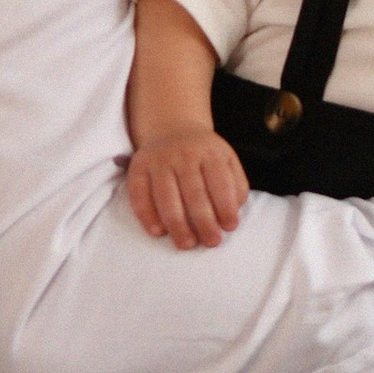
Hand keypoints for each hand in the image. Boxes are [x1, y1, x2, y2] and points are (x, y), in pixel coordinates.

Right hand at [125, 128, 249, 249]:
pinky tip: (157, 232)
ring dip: (177, 224)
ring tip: (187, 244)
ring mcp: (158, 160)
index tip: (230, 227)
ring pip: (166, 196)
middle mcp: (183, 154)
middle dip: (204, 221)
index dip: (226, 207)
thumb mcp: (226, 159)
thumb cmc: (203, 154)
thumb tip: (233, 212)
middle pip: (194, 193)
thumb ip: (235, 184)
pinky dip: (146, 215)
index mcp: (210, 152)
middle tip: (211, 242)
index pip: (220, 182)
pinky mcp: (137, 167)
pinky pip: (139, 194)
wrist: (171, 128)